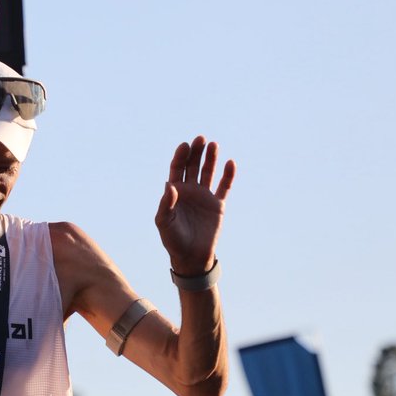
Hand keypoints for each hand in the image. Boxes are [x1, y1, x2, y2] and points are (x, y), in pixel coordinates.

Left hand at [155, 136, 235, 275]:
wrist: (191, 257)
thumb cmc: (173, 240)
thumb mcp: (164, 222)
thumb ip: (165, 203)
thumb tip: (170, 185)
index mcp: (175, 192)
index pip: (177, 168)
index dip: (181, 156)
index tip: (185, 145)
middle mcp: (190, 191)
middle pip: (193, 166)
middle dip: (196, 152)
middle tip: (201, 138)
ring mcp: (204, 197)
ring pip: (208, 172)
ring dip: (211, 159)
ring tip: (214, 144)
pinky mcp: (218, 205)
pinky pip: (224, 187)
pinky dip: (228, 175)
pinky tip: (230, 163)